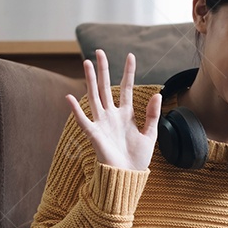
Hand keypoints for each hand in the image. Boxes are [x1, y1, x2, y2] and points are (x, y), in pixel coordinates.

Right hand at [66, 49, 161, 171]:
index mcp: (126, 115)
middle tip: (99, 51)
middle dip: (103, 70)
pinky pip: (83, 120)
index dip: (128, 73)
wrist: (128, 176)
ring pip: (94, 97)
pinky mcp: (94, 134)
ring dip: (90, 80)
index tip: (131, 56)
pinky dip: (76, 109)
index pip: (126, 88)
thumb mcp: (150, 134)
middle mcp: (111, 115)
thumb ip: (153, 115)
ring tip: (86, 63)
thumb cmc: (138, 158)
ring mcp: (101, 123)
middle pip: (106, 87)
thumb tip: (158, 94)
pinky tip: (69, 97)